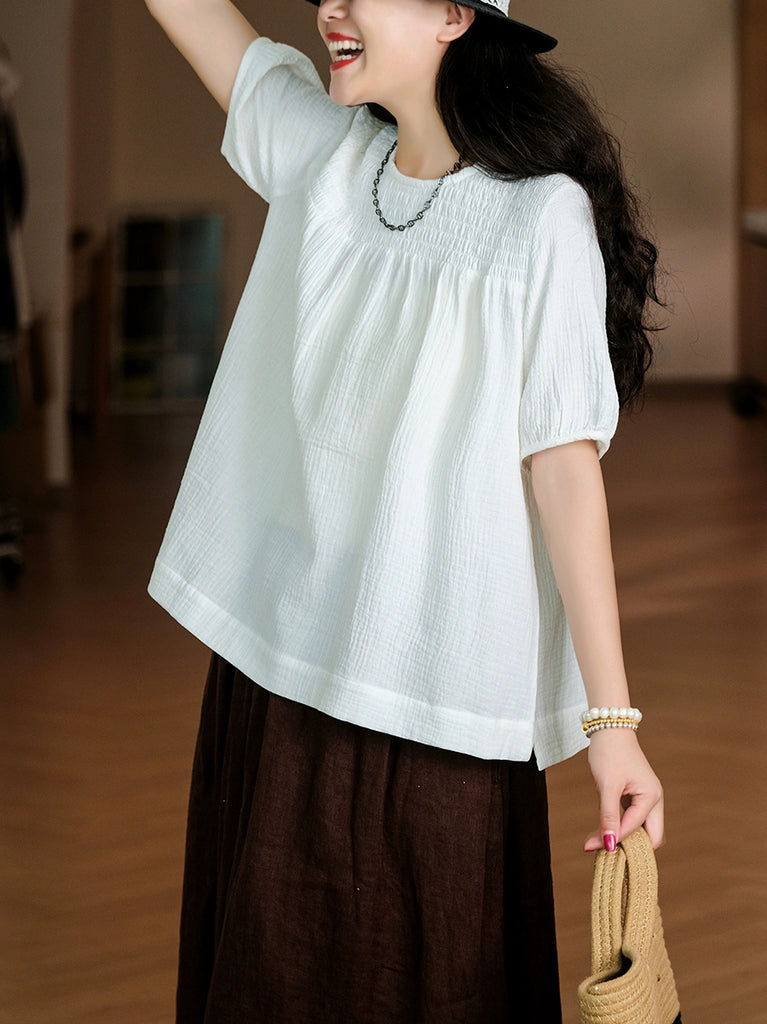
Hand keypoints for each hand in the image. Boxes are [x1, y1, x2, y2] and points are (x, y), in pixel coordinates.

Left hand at [583, 729, 663, 851]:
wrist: (609, 728)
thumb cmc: (609, 753)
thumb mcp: (607, 785)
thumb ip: (608, 816)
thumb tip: (608, 844)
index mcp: (652, 797)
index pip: (636, 830)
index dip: (614, 840)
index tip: (591, 847)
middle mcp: (654, 800)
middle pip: (650, 837)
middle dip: (630, 847)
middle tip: (602, 851)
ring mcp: (646, 798)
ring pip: (640, 829)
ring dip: (623, 837)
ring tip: (597, 842)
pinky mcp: (635, 796)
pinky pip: (632, 819)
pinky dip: (620, 826)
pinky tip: (602, 830)